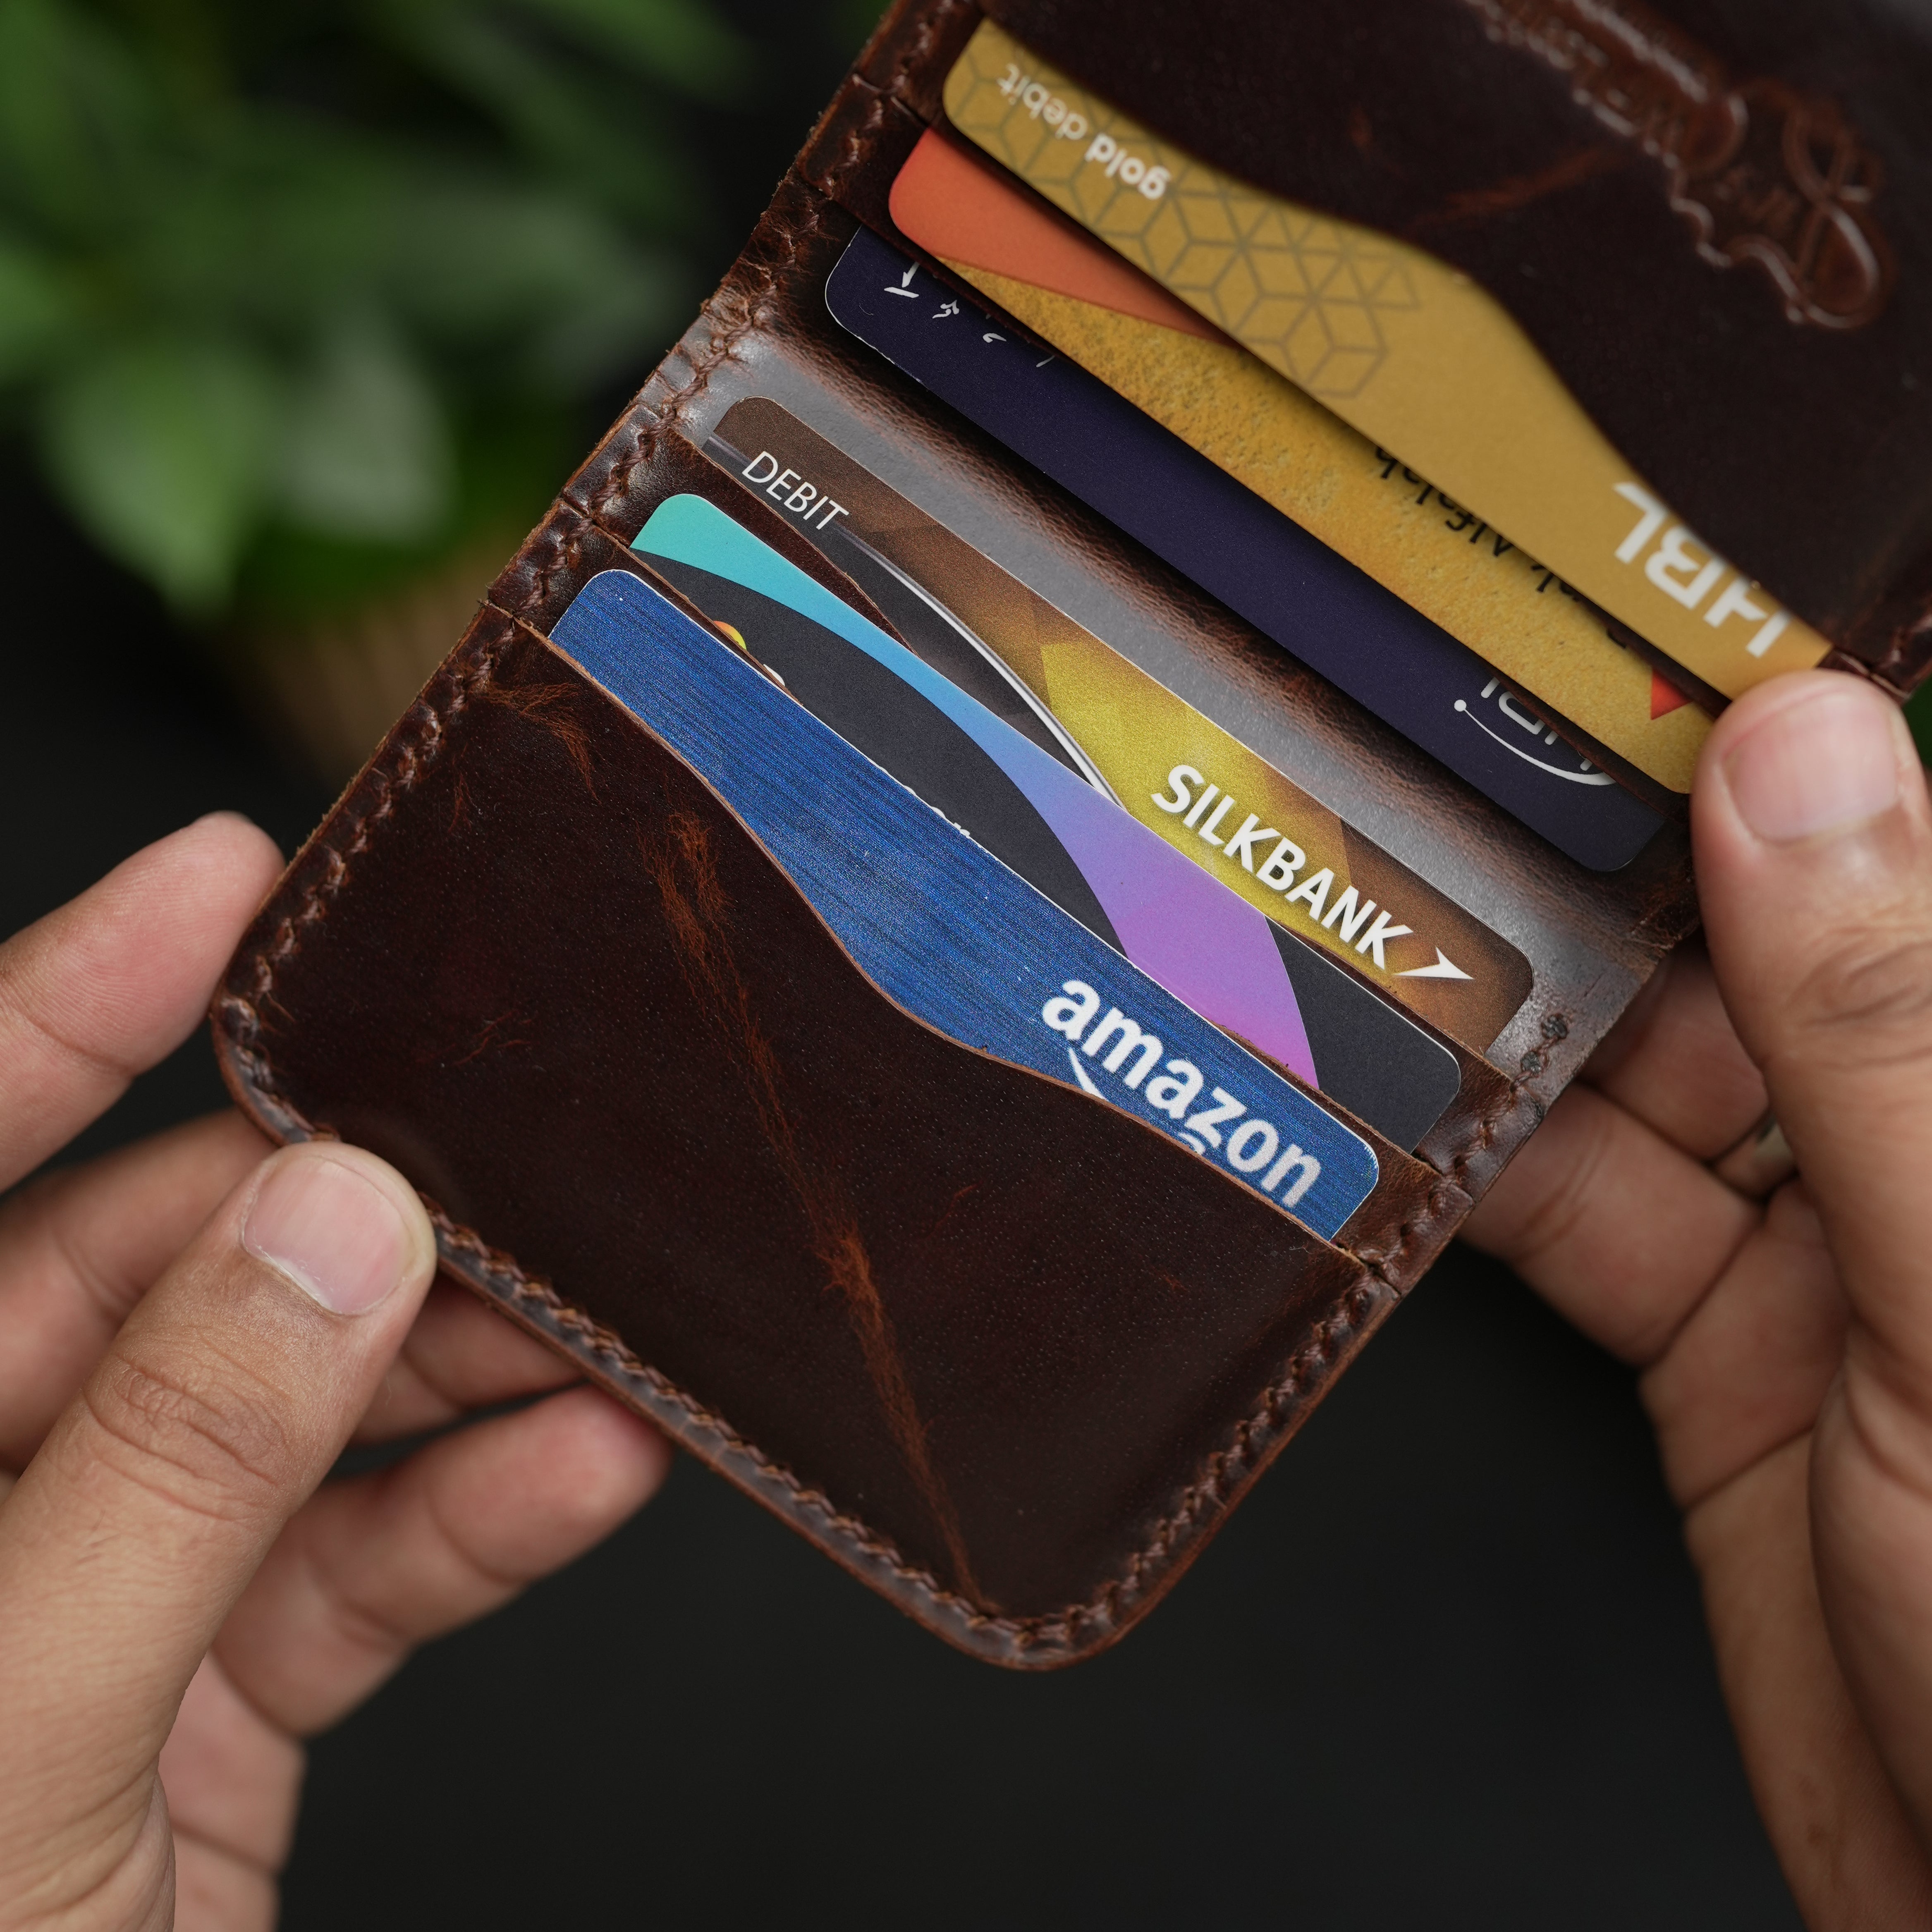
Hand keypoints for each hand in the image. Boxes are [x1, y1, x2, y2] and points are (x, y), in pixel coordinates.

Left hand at [0, 816, 668, 1931]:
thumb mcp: (4, 1747)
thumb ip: (167, 1468)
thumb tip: (332, 1226)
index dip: (64, 1011)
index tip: (226, 884)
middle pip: (157, 1293)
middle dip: (339, 1230)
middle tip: (509, 1160)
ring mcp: (87, 1605)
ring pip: (284, 1424)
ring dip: (449, 1375)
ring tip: (598, 1320)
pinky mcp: (205, 1706)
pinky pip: (355, 1572)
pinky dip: (479, 1520)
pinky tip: (590, 1466)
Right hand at [1466, 671, 1931, 1926]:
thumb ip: (1886, 1029)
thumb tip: (1806, 753)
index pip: (1906, 841)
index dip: (1792, 720)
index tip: (1638, 611)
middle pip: (1751, 940)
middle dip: (1601, 861)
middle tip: (1439, 751)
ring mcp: (1823, 1241)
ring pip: (1640, 1073)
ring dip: (1510, 1018)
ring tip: (1364, 915)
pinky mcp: (1717, 1345)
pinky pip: (1579, 1212)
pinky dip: (1479, 1169)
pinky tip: (1389, 1109)